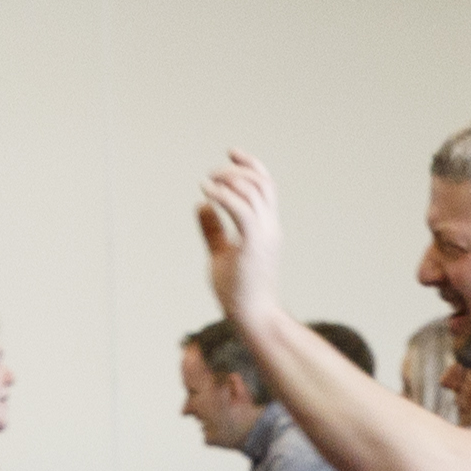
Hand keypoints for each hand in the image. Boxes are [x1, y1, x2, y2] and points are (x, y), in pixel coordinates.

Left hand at [194, 152, 283, 321]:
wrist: (252, 317)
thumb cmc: (238, 291)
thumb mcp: (221, 253)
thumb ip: (213, 230)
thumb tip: (201, 206)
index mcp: (266, 227)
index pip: (266, 186)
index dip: (251, 165)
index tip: (231, 153)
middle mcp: (269, 227)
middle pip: (261, 183)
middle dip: (236, 169)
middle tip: (211, 174)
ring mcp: (264, 235)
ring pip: (254, 191)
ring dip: (228, 180)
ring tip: (207, 183)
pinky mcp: (254, 244)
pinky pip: (241, 209)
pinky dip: (224, 196)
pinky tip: (208, 194)